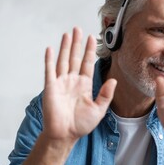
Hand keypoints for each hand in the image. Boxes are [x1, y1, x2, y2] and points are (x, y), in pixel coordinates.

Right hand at [42, 27, 116, 144]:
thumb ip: (105, 94)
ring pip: (63, 60)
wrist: (65, 135)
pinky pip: (50, 71)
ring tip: (67, 34)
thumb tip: (114, 80)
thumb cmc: (80, 124)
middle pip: (75, 58)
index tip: (92, 38)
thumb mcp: (98, 110)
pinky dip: (49, 60)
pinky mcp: (50, 87)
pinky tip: (50, 49)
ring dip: (65, 47)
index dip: (89, 50)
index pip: (87, 63)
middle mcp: (72, 81)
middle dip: (77, 43)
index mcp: (84, 85)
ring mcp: (61, 83)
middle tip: (77, 29)